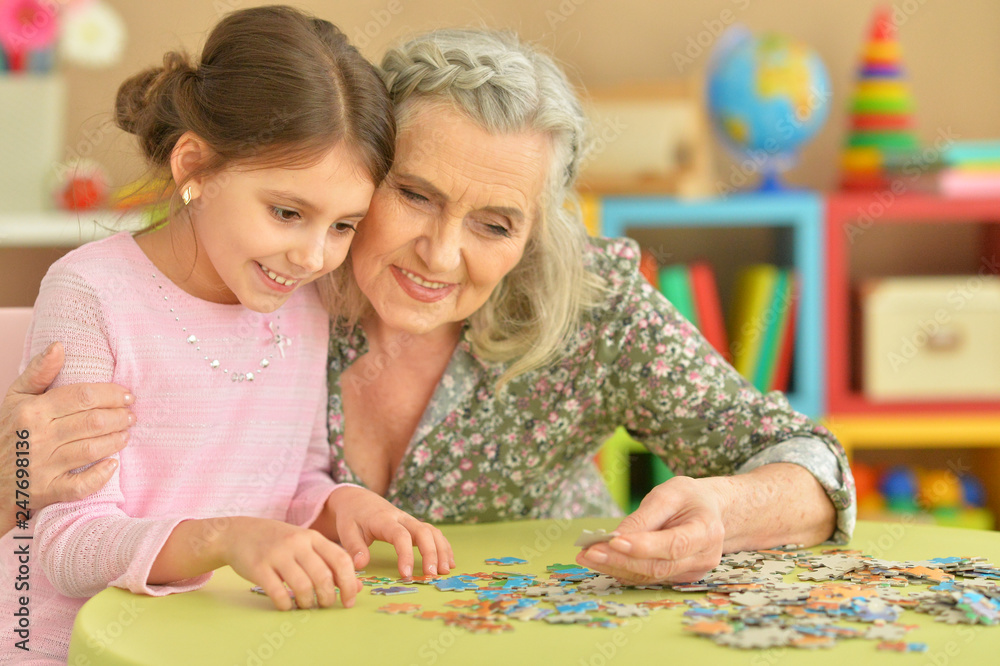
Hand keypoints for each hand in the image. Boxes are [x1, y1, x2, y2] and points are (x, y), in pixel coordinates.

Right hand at [1, 343, 132, 516]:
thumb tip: (59, 346)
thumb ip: (39, 372)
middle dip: (119, 416)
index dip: (110, 394)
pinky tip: (113, 465)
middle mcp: (38, 437)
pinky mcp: (47, 490)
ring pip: (91, 449)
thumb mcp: (16, 397)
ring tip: (126, 433)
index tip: (126, 395)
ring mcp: (43, 466)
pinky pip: (80, 485)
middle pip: (92, 421)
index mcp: (33, 411)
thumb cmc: (10, 432)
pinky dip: (100, 475)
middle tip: (131, 415)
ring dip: (116, 440)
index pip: (82, 396)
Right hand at [222, 517, 360, 610]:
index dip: (349, 584)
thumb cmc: (278, 542)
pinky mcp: (258, 567)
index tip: (349, 601)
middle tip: (324, 605)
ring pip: (303, 586)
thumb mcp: (306, 545)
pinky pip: (278, 593)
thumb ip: (330, 563)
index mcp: (313, 537)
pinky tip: (287, 605)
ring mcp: (277, 554)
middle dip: (328, 597)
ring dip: (308, 603)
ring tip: (306, 605)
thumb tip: (356, 588)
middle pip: (323, 576)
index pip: (341, 560)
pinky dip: (286, 604)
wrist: (238, 533)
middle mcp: (297, 543)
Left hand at [322, 486, 453, 578]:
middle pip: (423, 532)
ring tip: (445, 571)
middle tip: (432, 575)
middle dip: (431, 553)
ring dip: (441, 550)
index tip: (406, 575)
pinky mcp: (415, 525)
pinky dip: (444, 546)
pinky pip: (434, 533)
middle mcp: (402, 518)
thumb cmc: (352, 517)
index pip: (400, 536)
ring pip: (432, 531)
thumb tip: (360, 565)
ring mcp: (411, 521)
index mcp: (384, 520)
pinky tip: (448, 561)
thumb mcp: (346, 530)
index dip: (405, 555)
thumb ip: (354, 547)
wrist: (359, 500)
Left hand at [575, 476, 725, 584]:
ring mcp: (691, 571)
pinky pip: (648, 577)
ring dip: (615, 568)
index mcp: (706, 530)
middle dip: (620, 560)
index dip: (643, 547)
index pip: (674, 545)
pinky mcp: (678, 577)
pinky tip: (602, 561)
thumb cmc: (689, 498)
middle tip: (589, 552)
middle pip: (658, 566)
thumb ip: (644, 517)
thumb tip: (615, 538)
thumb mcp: (669, 493)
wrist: (710, 511)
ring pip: (650, 576)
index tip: (613, 541)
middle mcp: (703, 557)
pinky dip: (623, 570)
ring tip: (587, 556)